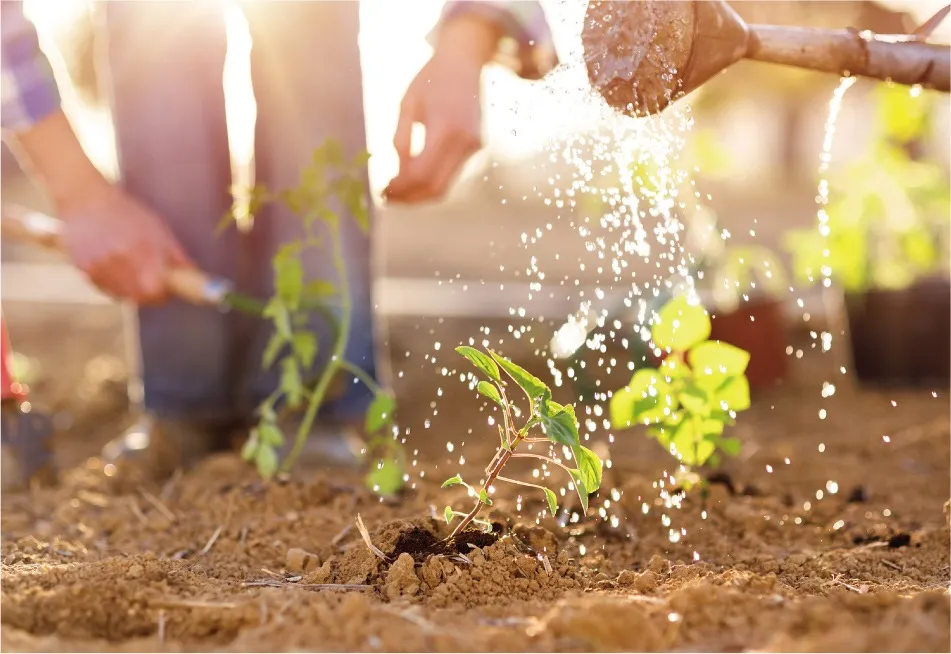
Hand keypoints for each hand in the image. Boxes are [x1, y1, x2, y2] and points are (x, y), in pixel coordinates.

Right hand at [60, 182, 191, 304]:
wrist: (86, 200)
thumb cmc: (128, 213)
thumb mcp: (157, 228)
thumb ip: (175, 254)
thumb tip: (191, 273)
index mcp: (141, 248)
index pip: (156, 289)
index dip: (165, 294)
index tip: (170, 290)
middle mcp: (119, 259)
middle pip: (141, 296)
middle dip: (152, 295)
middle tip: (157, 286)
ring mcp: (100, 265)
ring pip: (124, 295)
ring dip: (134, 291)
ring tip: (137, 274)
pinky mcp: (85, 268)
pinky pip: (107, 289)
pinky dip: (117, 287)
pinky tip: (120, 271)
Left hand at [383, 16, 499, 203]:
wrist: (465, 61)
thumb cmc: (430, 79)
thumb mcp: (407, 104)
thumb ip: (402, 139)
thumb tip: (397, 174)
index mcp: (445, 127)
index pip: (420, 173)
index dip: (400, 187)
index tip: (382, 190)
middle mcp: (464, 141)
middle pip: (434, 188)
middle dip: (409, 198)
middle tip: (387, 198)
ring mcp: (473, 146)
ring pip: (444, 186)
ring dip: (419, 195)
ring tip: (396, 193)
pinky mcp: (476, 147)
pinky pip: (451, 174)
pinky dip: (431, 182)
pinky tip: (413, 179)